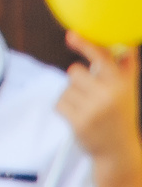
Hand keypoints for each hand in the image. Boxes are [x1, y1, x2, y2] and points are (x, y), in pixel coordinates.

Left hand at [59, 32, 141, 180]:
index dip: (86, 45)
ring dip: (73, 97)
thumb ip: (124, 68)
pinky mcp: (80, 122)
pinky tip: (80, 119)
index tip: (71, 35)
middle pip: (75, 71)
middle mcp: (110, 95)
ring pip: (66, 88)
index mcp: (122, 85)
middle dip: (79, 82)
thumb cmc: (119, 115)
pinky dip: (65, 110)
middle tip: (93, 98)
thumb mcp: (126, 91)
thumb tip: (124, 44)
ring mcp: (95, 109)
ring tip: (89, 110)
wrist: (118, 151)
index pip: (102, 58)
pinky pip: (59, 103)